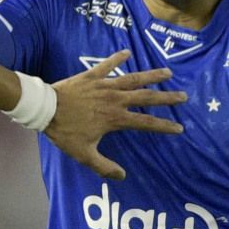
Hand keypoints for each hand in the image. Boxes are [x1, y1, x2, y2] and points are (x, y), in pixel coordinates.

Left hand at [44, 51, 185, 179]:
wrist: (45, 109)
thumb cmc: (64, 132)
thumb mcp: (84, 154)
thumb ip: (103, 166)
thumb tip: (122, 177)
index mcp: (115, 119)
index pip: (146, 123)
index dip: (164, 126)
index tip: (179, 128)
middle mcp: (115, 100)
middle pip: (146, 97)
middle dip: (166, 97)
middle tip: (183, 96)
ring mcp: (104, 85)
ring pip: (133, 78)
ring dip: (151, 75)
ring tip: (168, 72)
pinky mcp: (92, 75)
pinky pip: (107, 65)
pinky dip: (118, 58)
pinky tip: (128, 52)